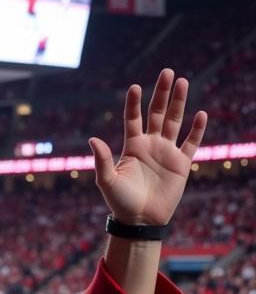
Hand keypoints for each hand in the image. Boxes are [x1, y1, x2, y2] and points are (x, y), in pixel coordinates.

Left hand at [89, 68, 207, 225]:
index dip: (134, 103)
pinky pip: (191, 143)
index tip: (134, 87)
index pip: (133, 119)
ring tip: (182, 82)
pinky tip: (200, 114)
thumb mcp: (107, 180)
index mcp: (131, 146)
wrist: (140, 221)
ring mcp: (166, 152)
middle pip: (156, 113)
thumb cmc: (120, 202)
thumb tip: (93, 139)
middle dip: (161, 93)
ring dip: (178, 102)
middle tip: (167, 72)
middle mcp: (150, 145)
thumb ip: (102, 159)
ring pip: (174, 121)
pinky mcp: (181, 163)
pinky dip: (197, 129)